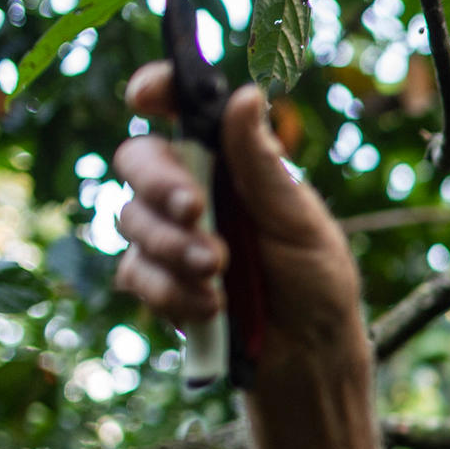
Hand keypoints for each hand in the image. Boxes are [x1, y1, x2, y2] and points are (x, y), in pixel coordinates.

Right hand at [112, 63, 365, 373]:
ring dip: (175, 246)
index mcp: (230, 162)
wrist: (310, 357)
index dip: (158, 91)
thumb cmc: (316, 280)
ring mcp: (166, 236)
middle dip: (162, 185)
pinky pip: (138, 274)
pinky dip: (174, 291)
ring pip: (132, 220)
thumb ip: (263, 166)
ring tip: (219, 270)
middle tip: (196, 210)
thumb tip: (246, 95)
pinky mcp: (157, 282)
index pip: (183, 112)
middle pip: (138, 161)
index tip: (146, 96)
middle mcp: (190, 189)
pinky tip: (213, 307)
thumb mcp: (300, 222)